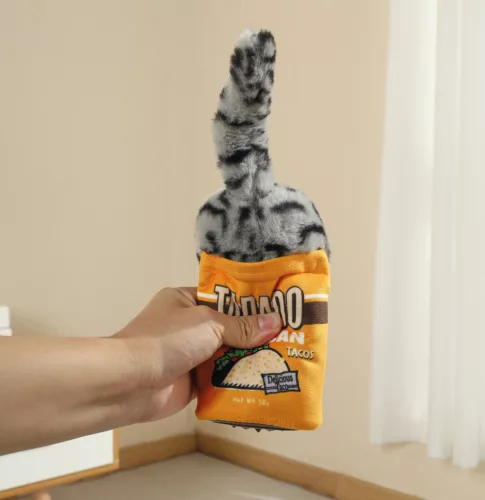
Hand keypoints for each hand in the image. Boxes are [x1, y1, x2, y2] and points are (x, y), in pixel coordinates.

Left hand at [115, 288, 281, 422]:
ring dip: (250, 358)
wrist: (130, 383)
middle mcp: (190, 325)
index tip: (279, 307)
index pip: (225, 297)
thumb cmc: (167, 340)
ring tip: (286, 357)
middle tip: (290, 335)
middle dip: (255, 333)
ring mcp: (191, 354)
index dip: (251, 302)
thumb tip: (275, 322)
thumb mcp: (208, 323)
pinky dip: (240, 379)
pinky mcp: (194, 381)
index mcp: (186, 300)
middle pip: (230, 327)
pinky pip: (223, 377)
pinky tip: (267, 379)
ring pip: (228, 353)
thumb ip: (242, 326)